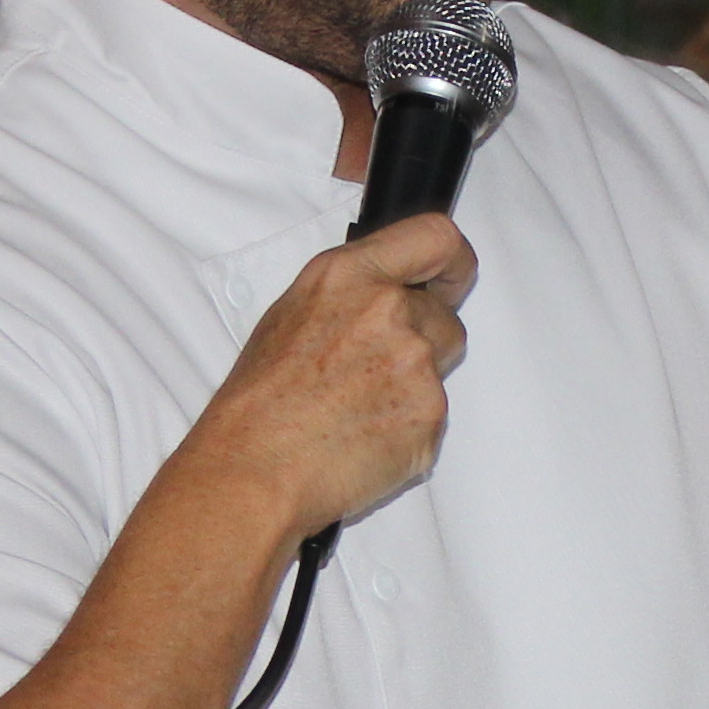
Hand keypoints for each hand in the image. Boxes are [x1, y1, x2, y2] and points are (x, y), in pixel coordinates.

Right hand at [186, 214, 473, 537]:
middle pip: (446, 318)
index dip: (453, 262)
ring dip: (414, 387)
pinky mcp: (431, 414)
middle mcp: (389, 310)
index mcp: (350, 275)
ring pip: (441, 370)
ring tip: (358, 411)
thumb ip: (352, 295)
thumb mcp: (292, 315)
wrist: (255, 469)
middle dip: (424, 342)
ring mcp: (415, 363)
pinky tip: (365, 438)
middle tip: (373, 374)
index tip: (452, 278)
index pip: (436, 239)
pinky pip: (434, 417)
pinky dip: (409, 429)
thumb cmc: (260, 403)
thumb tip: (389, 296)